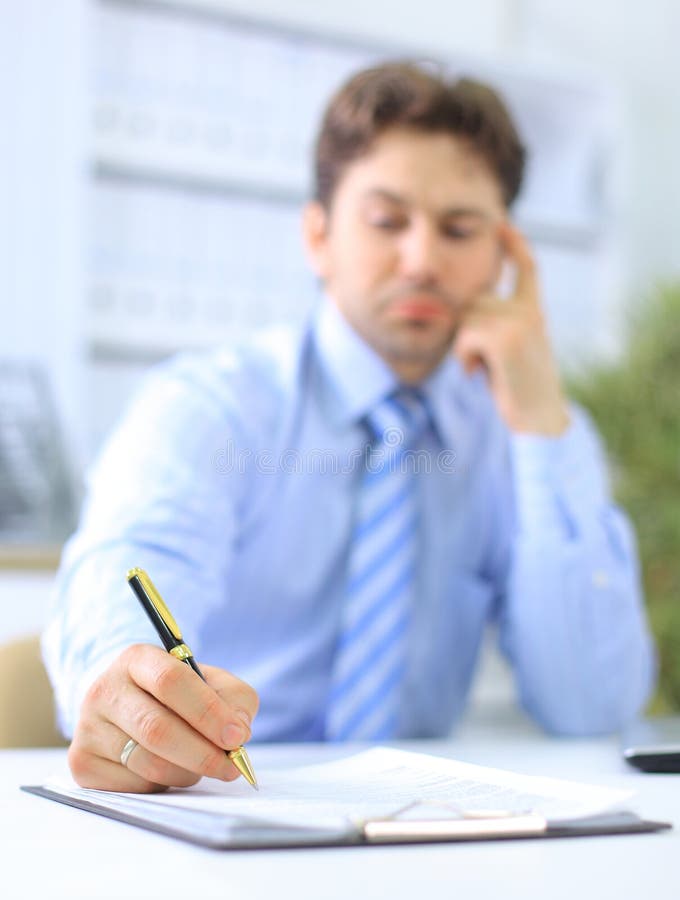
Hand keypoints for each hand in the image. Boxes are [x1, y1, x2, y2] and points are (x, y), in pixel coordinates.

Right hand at [68, 644, 258, 791]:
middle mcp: (104, 689)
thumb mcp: (209, 682)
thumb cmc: (177, 695)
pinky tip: (168, 770)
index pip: (170, 681)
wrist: (127, 706)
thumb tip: (238, 730)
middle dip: (202, 753)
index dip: (207, 711)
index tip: (236, 736)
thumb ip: (233, 698)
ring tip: (201, 765)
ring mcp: (87, 727)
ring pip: (147, 763)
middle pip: (157, 729)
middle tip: (231, 766)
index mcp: (137, 659)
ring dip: (187, 772)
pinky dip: (162, 786)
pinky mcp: (82, 763)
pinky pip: (133, 787)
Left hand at [453, 221, 569, 435]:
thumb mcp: (511, 349)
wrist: (539, 420)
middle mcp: (530, 311)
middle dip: (466, 330)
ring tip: (482, 369)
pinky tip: (479, 375)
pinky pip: (464, 336)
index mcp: (535, 311)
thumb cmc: (518, 388)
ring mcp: (520, 323)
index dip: (514, 244)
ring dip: (463, 347)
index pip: (527, 267)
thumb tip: (467, 307)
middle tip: (480, 361)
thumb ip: (497, 324)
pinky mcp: (506, 339)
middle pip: (475, 301)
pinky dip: (463, 358)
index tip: (503, 223)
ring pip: (467, 318)